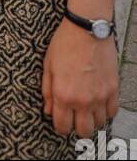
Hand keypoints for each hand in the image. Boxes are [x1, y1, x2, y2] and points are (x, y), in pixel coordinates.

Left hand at [42, 18, 118, 137]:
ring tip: (86, 107)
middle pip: (84, 131)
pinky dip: (106, 111)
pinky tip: (98, 101)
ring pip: (99, 124)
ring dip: (92, 119)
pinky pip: (112, 112)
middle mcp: (83, 100)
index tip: (60, 120)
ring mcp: (100, 96)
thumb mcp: (48, 65)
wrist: (87, 28)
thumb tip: (48, 110)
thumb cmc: (64, 44)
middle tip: (74, 116)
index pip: (63, 127)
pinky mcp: (113, 89)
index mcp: (63, 95)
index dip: (60, 126)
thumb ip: (47, 91)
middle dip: (77, 127)